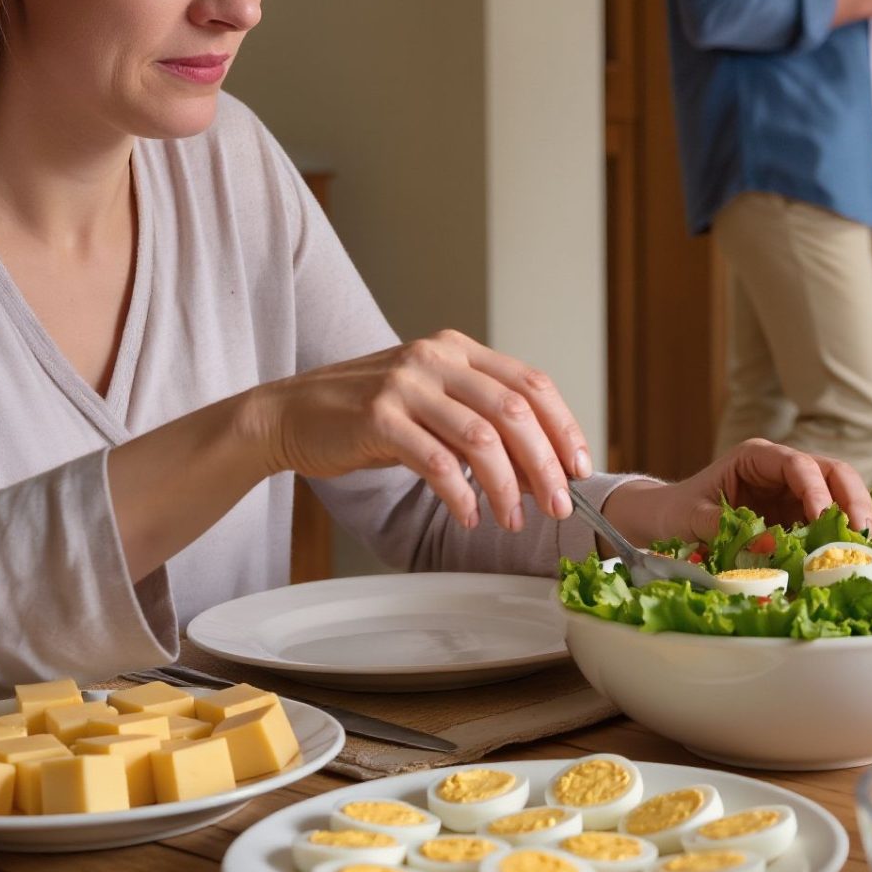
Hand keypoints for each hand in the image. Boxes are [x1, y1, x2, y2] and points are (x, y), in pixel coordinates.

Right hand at [246, 330, 590, 531]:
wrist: (290, 413)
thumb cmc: (367, 417)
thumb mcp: (431, 404)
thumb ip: (480, 424)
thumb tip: (540, 472)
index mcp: (458, 350)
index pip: (531, 383)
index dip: (564, 427)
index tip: (581, 468)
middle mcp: (436, 358)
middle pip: (514, 410)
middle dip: (545, 463)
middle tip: (558, 505)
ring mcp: (406, 384)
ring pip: (480, 438)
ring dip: (507, 487)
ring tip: (512, 521)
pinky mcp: (377, 417)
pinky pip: (436, 461)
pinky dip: (460, 495)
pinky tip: (468, 516)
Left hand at [601, 439, 871, 544]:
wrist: (666, 522)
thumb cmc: (677, 511)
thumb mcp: (692, 518)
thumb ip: (724, 528)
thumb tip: (765, 546)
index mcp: (758, 458)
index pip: (799, 464)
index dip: (816, 489)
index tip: (823, 517)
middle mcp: (783, 471)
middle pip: (834, 473)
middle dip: (853, 500)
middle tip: (862, 535)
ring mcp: (795, 495)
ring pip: (840, 497)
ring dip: (855, 521)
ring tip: (866, 552)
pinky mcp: (798, 520)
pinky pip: (828, 525)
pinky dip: (841, 540)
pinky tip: (852, 559)